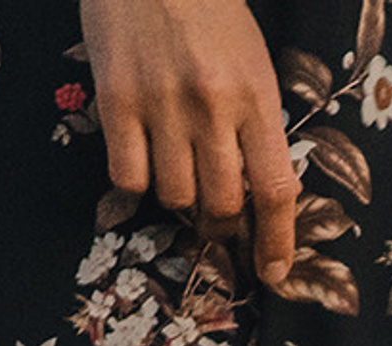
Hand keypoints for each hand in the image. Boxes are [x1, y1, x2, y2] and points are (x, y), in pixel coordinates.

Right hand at [80, 0, 297, 281]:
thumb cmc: (209, 10)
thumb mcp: (253, 63)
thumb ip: (258, 124)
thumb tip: (258, 194)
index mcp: (256, 98)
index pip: (275, 190)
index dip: (276, 241)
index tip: (273, 273)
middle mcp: (211, 107)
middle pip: (221, 204)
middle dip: (220, 222)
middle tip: (214, 214)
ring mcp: (160, 104)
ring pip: (174, 195)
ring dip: (178, 197)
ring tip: (175, 168)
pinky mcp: (115, 98)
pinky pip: (127, 176)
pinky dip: (136, 179)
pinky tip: (140, 155)